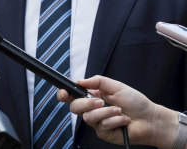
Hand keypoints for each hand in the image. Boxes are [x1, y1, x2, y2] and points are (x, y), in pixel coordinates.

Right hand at [57, 75, 176, 147]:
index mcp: (92, 96)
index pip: (72, 96)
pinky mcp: (104, 133)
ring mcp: (97, 122)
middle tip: (100, 101)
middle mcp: (92, 109)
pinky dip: (114, 121)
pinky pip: (101, 126)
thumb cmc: (135, 102)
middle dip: (86, 103)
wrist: (149, 119)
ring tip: (119, 110)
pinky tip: (124, 120)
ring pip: (88, 118)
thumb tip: (79, 81)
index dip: (64, 94)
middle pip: (74, 107)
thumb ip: (97, 81)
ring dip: (105, 112)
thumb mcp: (116, 86)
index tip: (64, 93)